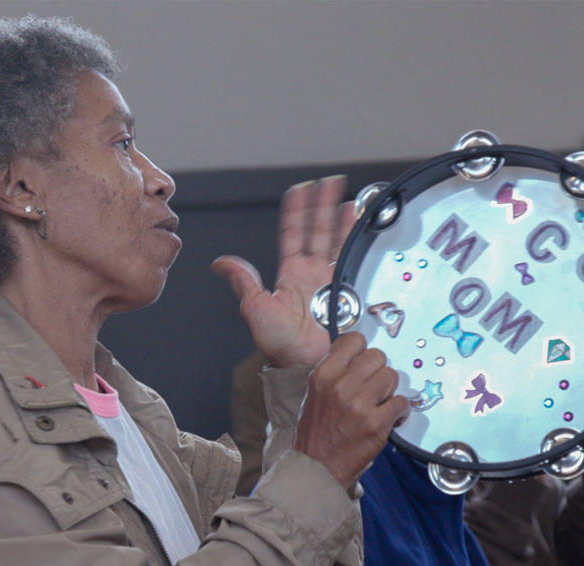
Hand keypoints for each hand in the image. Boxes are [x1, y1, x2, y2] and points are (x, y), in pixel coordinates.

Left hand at [212, 175, 354, 367]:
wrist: (307, 364)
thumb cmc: (282, 345)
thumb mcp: (256, 308)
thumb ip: (244, 282)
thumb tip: (221, 263)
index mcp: (290, 275)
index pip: (293, 234)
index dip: (297, 211)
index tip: (301, 190)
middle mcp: (312, 274)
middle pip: (318, 230)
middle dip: (323, 205)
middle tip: (329, 183)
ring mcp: (332, 281)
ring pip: (338, 241)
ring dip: (343, 218)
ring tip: (347, 197)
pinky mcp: (350, 291)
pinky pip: (354, 259)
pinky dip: (358, 239)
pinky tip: (361, 224)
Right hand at [293, 332, 407, 489]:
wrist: (317, 465)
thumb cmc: (316, 431)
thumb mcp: (315, 392)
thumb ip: (335, 371)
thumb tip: (359, 357)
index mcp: (323, 374)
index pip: (354, 340)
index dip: (363, 350)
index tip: (363, 361)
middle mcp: (340, 385)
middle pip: (377, 357)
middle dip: (378, 371)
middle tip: (373, 386)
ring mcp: (359, 404)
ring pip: (391, 377)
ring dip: (390, 390)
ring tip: (380, 403)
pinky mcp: (376, 423)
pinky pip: (401, 402)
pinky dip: (400, 410)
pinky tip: (389, 417)